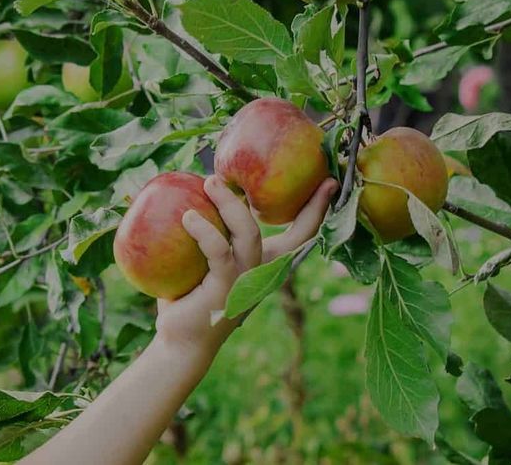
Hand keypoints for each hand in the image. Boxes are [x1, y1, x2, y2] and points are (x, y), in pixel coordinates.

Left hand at [154, 175, 338, 359]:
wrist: (180, 339)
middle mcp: (262, 271)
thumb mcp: (204, 257)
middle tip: (279, 169)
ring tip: (210, 182)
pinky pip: (218, 250)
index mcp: (265, 263)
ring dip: (230, 204)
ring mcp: (246, 280)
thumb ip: (211, 229)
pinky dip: (204, 230)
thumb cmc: (190, 294)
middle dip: (293, 200)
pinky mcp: (224, 287)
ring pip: (248, 233)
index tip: (330, 181)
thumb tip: (197, 185)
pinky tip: (187, 217)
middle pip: (289, 231)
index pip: (301, 233)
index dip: (318, 209)